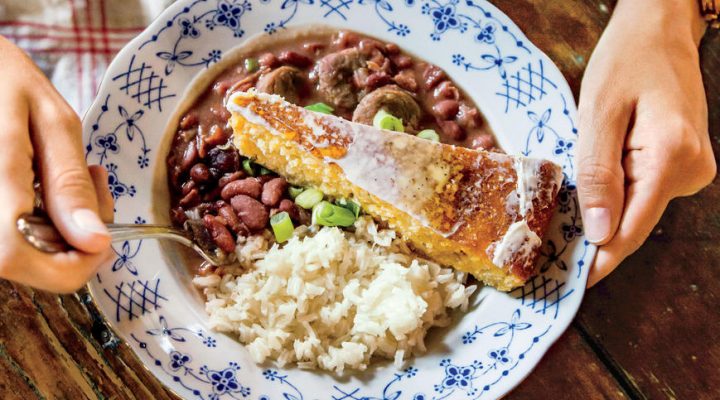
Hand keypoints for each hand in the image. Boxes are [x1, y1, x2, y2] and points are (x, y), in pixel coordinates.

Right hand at [0, 37, 113, 292]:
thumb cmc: (6, 79)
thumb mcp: (53, 122)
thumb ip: (70, 184)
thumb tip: (95, 242)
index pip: (16, 257)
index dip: (68, 264)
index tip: (102, 235)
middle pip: (20, 265)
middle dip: (72, 244)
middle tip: (94, 190)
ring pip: (19, 254)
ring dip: (58, 231)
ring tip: (68, 175)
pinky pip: (10, 234)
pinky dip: (39, 222)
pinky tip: (47, 184)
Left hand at [577, 0, 715, 286]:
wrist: (660, 30)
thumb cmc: (627, 61)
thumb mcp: (599, 114)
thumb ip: (598, 174)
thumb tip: (599, 233)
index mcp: (672, 159)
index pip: (631, 230)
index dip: (598, 261)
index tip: (566, 283)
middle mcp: (691, 172)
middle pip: (633, 222)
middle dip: (592, 238)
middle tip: (547, 250)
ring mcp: (691, 170)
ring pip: (636, 208)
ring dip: (601, 214)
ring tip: (559, 219)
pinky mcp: (681, 164)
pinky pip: (641, 191)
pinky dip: (613, 194)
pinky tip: (589, 190)